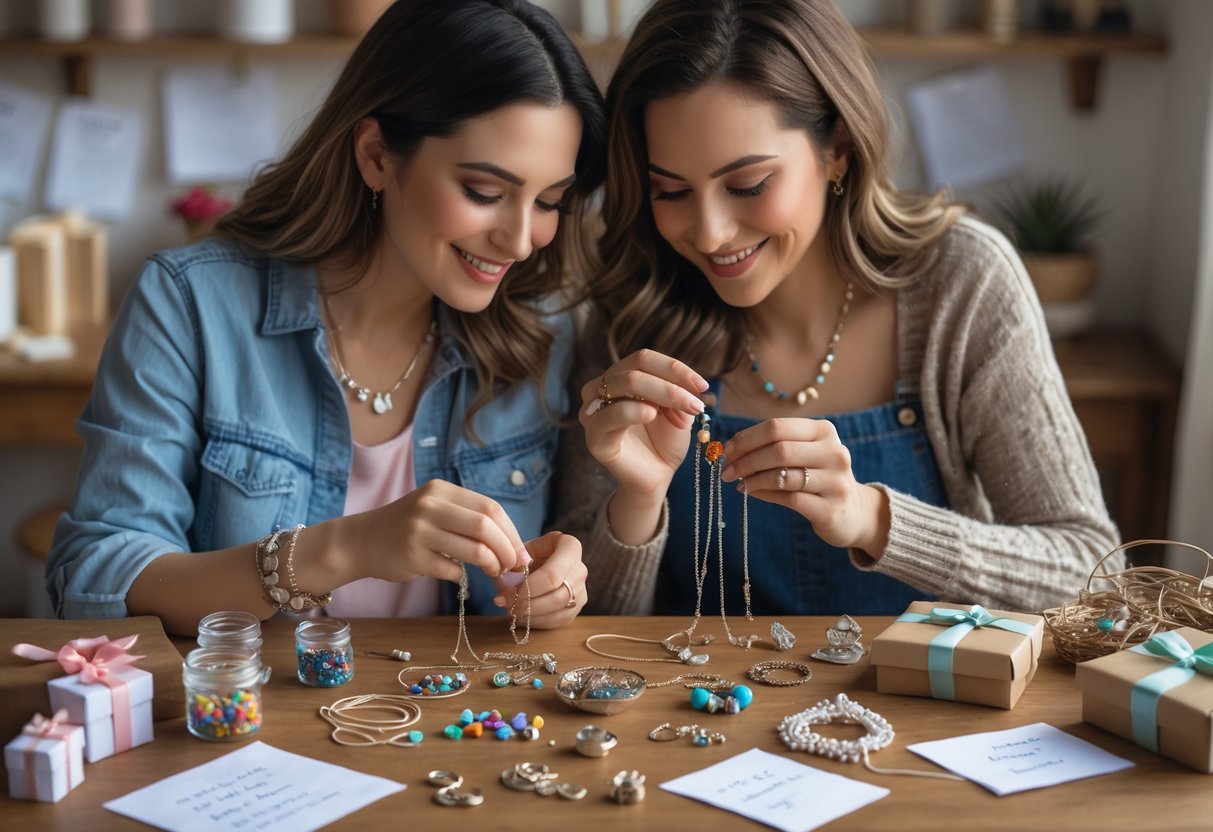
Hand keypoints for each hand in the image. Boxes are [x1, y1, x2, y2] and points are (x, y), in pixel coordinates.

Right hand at [345, 479, 526, 584]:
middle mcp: (430, 506)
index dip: (511, 531)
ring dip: (492, 565)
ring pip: (474, 550)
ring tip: (494, 571)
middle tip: (512, 565)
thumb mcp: (434, 507)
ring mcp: (419, 531)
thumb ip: (466, 516)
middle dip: (507, 549)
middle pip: (485, 527)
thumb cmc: (408, 527)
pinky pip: (452, 570)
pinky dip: (462, 576)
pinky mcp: (412, 557)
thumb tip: (511, 542)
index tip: (519, 550)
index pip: (490, 508)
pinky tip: (460, 576)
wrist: (361, 541)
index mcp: (441, 490)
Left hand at [493, 531, 586, 628]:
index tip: (506, 594)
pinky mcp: (576, 607)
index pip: (551, 575)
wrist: (538, 561)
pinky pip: (558, 621)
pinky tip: (522, 616)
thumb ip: (513, 565)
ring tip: (511, 610)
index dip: (528, 589)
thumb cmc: (528, 553)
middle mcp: (580, 569)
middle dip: (528, 605)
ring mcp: (581, 590)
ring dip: (531, 615)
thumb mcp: (519, 551)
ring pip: (558, 612)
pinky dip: (536, 622)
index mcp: (570, 547)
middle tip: (506, 605)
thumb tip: (508, 583)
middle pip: (557, 597)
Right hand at [580, 348, 707, 499]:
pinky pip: (611, 416)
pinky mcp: (594, 438)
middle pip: (635, 369)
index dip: (674, 367)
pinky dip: (634, 410)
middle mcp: (599, 390)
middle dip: (672, 384)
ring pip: (625, 384)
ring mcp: (593, 413)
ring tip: (686, 410)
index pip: (643, 359)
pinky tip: (652, 414)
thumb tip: (685, 383)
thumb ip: (676, 392)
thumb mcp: (677, 411)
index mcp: (619, 377)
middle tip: (697, 403)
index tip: (702, 384)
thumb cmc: (663, 441)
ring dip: (662, 393)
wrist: (656, 476)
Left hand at [720, 418, 889, 554]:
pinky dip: (764, 493)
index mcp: (824, 431)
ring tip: (737, 482)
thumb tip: (731, 450)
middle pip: (779, 449)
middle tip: (726, 470)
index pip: (777, 427)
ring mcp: (835, 481)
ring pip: (782, 474)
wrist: (853, 512)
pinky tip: (751, 492)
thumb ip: (775, 446)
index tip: (726, 450)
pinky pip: (788, 498)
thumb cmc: (818, 477)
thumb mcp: (805, 453)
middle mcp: (834, 452)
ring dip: (752, 478)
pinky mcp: (830, 508)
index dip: (747, 438)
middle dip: (746, 459)